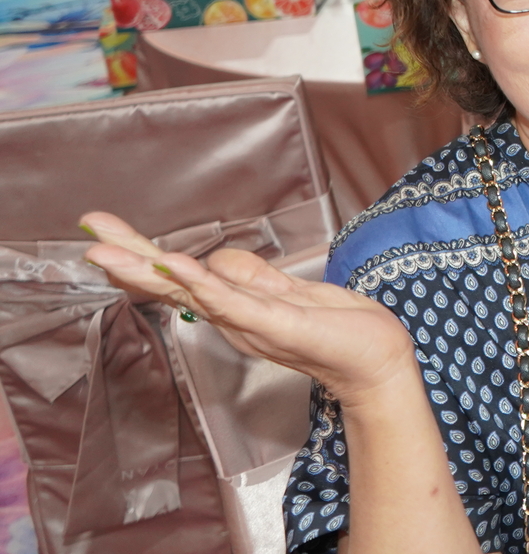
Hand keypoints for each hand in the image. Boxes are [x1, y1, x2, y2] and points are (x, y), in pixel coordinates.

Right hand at [82, 212, 417, 407]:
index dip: (143, 253)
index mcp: (235, 305)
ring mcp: (251, 322)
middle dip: (129, 259)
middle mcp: (233, 317)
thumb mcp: (290, 292)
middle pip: (171, 284)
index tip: (104, 228)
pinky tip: (175, 266)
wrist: (378, 362)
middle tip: (88, 236)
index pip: (179, 275)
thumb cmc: (338, 329)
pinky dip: (202, 284)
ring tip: (109, 251)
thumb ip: (252, 277)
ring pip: (190, 292)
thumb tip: (215, 258)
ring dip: (149, 270)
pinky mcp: (276, 324)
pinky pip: (232, 302)